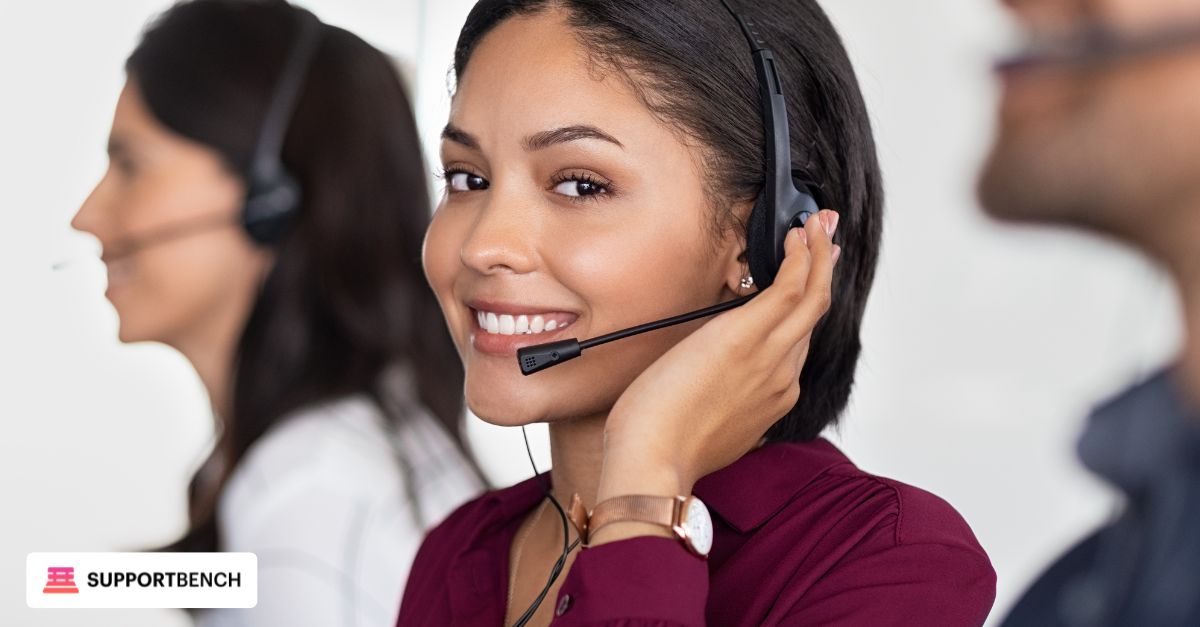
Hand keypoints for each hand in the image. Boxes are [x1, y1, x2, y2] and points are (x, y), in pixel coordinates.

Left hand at [592, 210, 839, 535]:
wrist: (653, 461)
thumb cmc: (664, 447)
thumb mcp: (706, 422)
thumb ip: (722, 398)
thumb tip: (710, 379)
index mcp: (772, 397)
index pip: (796, 342)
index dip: (805, 306)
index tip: (808, 282)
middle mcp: (782, 376)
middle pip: (814, 315)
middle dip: (824, 271)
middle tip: (828, 237)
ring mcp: (771, 356)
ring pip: (811, 297)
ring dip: (818, 255)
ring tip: (818, 225)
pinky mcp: (748, 336)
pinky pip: (790, 287)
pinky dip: (801, 257)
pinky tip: (800, 236)